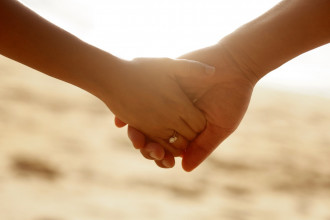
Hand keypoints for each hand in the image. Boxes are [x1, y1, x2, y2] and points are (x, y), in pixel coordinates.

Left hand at [116, 43, 256, 169]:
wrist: (235, 64)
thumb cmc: (232, 98)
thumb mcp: (220, 127)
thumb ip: (203, 146)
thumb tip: (184, 168)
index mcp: (185, 127)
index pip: (168, 145)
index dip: (161, 154)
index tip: (161, 160)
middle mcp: (172, 114)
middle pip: (152, 134)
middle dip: (145, 144)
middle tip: (143, 147)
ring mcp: (164, 98)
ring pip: (143, 118)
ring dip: (135, 130)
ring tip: (135, 137)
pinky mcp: (159, 82)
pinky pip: (140, 96)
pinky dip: (128, 109)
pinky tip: (121, 120)